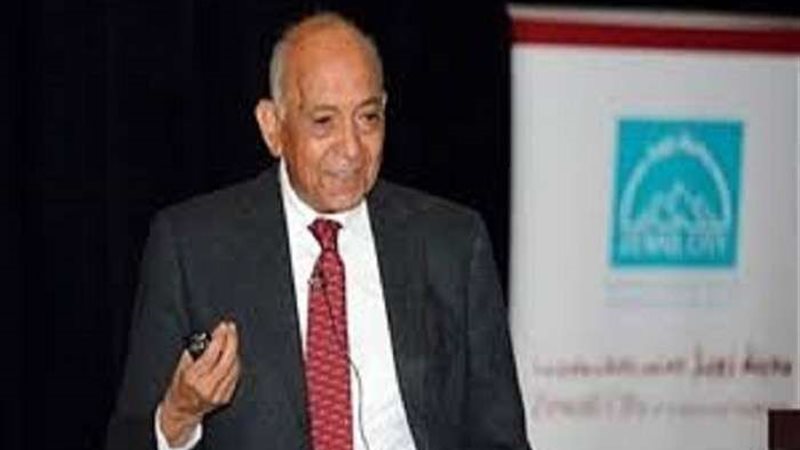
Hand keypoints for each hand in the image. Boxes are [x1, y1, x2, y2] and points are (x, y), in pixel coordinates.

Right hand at [159, 321, 240, 446]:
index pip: (212, 354)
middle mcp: (206, 387)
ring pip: (234, 367)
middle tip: (231, 329)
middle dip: (232, 340)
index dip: (219, 338)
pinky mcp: (225, 398)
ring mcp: (217, 394)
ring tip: (230, 341)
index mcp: (192, 378)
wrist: (182, 411)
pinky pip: (235, 376)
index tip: (222, 327)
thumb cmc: (179, 388)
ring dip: (234, 351)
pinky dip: (235, 364)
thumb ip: (194, 352)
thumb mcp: (180, 367)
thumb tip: (209, 336)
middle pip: (227, 359)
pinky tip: (231, 356)